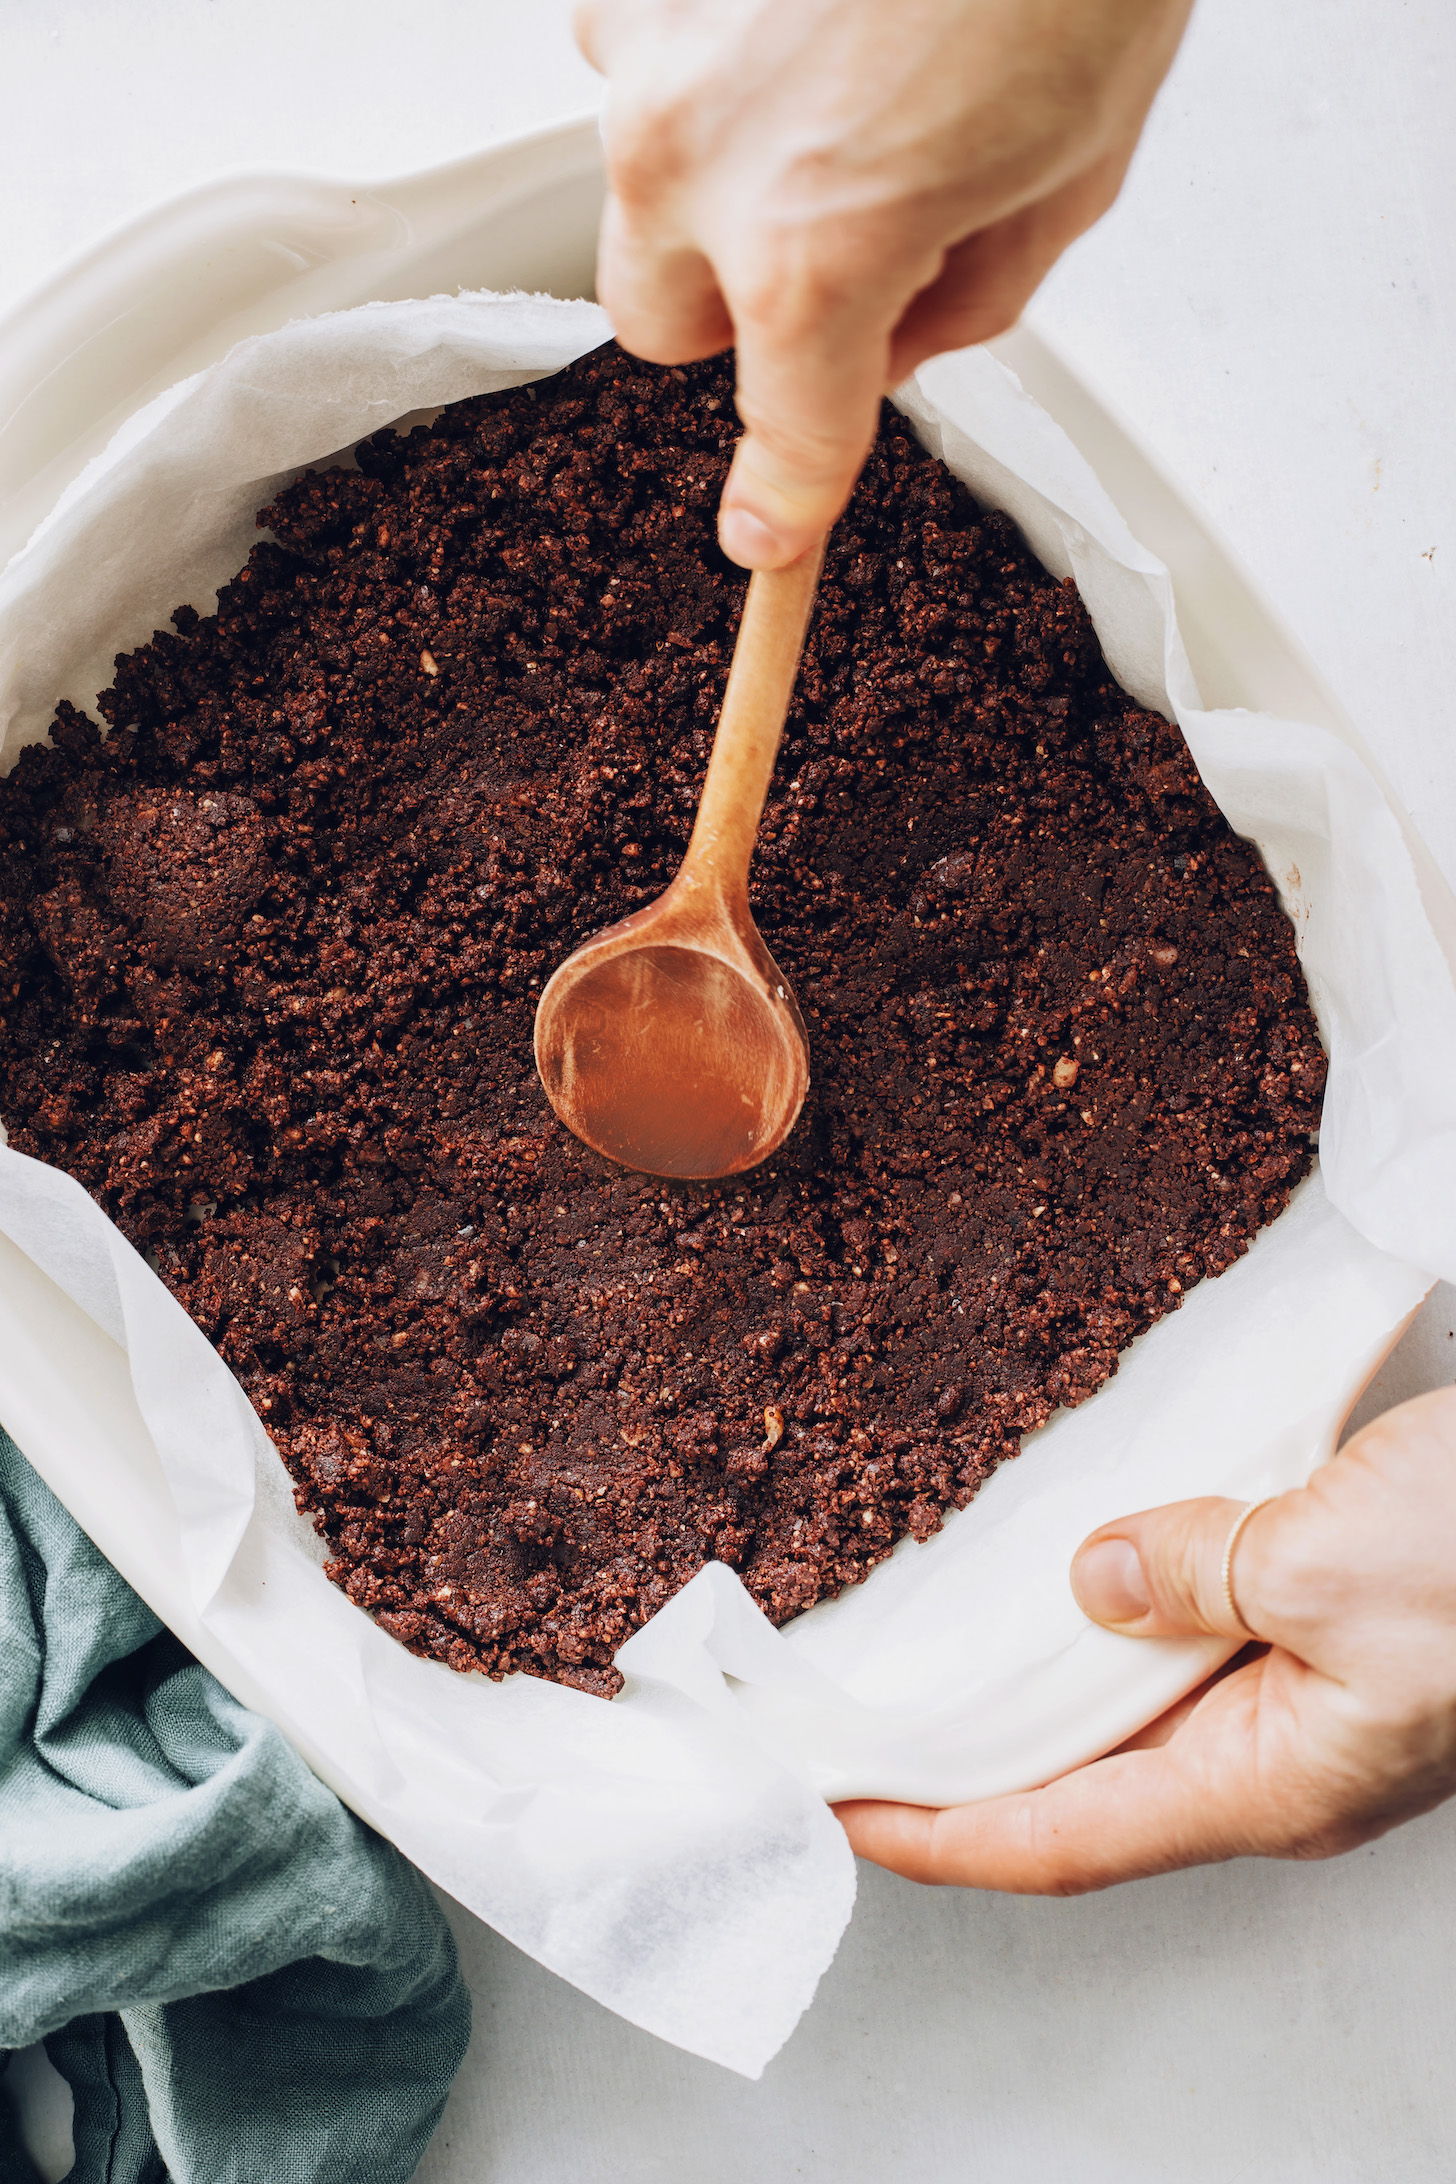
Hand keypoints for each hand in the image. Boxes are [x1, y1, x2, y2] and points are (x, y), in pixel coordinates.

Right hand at [574, 0, 1192, 566]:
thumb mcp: (1065, 176)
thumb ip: (960, 302)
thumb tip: (891, 346)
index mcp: (815, 250)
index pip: (784, 434)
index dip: (783, 499)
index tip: (768, 533)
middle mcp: (694, 161)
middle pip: (653, 322)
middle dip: (729, 311)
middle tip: (822, 257)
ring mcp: (644, 49)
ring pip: (631, 177)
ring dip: (709, 172)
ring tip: (830, 86)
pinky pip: (637, 50)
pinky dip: (704, 56)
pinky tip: (796, 13)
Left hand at [837, 1387, 1455, 1891]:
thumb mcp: (1331, 1561)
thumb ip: (1193, 1573)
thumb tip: (1096, 1579)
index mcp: (1273, 1781)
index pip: (1061, 1838)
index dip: (938, 1833)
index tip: (834, 1811)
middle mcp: (1279, 1756)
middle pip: (1083, 1782)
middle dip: (965, 1762)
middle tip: (852, 1726)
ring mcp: (1309, 1693)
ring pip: (1132, 1705)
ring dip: (1032, 1680)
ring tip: (930, 1645)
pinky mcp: (1329, 1623)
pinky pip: (1189, 1631)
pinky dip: (1115, 1606)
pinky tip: (1070, 1561)